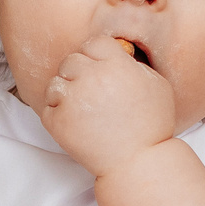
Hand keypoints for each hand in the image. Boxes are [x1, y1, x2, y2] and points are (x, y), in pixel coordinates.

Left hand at [41, 37, 176, 176]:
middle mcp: (91, 77)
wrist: (137, 162)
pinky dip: (57, 113)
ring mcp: (72, 100)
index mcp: (116, 65)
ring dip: (65, 92)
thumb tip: (118, 54)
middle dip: (79, 73)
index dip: (96, 55)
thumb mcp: (157, 84)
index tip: (100, 69)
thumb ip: (134, 64)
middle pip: (71, 60)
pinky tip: (74, 121)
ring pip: (55, 82)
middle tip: (90, 91)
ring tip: (81, 107)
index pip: (93, 43)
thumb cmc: (152, 125)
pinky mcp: (57, 122)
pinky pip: (47, 107)